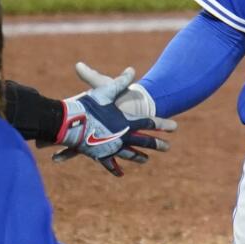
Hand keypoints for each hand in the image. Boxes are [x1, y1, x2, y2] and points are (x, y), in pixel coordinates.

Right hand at [53, 64, 175, 176]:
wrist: (70, 123)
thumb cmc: (88, 105)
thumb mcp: (105, 90)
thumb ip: (121, 82)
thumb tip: (132, 69)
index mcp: (126, 122)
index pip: (149, 122)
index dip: (162, 124)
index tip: (174, 127)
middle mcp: (122, 137)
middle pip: (144, 142)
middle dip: (157, 144)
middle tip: (168, 147)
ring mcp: (112, 148)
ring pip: (129, 154)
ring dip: (139, 157)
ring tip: (146, 159)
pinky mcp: (100, 155)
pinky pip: (110, 164)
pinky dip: (115, 169)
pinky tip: (121, 174)